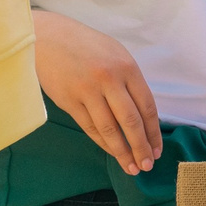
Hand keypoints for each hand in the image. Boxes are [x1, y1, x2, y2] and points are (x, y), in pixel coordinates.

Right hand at [32, 10, 160, 175]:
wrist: (47, 37)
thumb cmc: (86, 46)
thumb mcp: (115, 54)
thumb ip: (129, 82)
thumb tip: (144, 117)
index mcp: (126, 67)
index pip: (146, 106)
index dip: (153, 132)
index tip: (157, 149)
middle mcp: (109, 79)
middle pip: (131, 122)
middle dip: (141, 147)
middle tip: (147, 165)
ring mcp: (88, 91)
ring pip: (110, 130)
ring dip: (122, 152)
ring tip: (131, 167)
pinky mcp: (69, 101)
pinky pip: (90, 128)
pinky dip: (103, 143)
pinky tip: (112, 152)